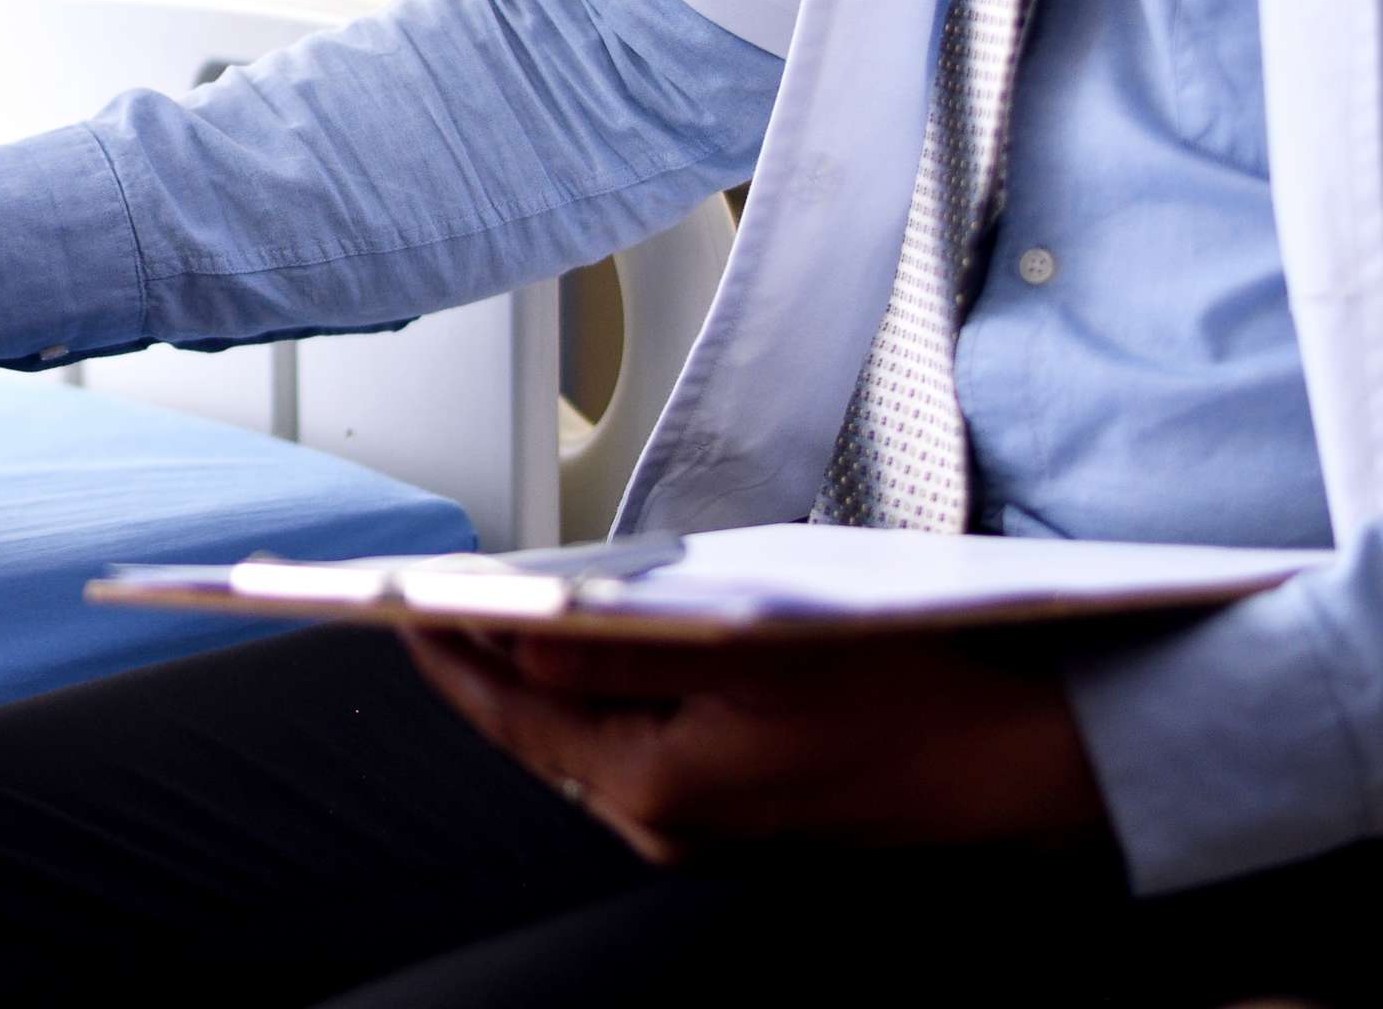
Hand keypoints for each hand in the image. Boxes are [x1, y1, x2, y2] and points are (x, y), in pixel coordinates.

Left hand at [400, 629, 1109, 862]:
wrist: (1027, 759)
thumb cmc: (907, 692)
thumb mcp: (749, 645)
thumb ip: (616, 650)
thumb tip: (517, 637)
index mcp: (658, 786)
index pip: (510, 715)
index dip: (446, 651)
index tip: (392, 600)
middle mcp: (666, 823)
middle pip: (537, 732)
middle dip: (487, 660)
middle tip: (437, 593)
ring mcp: (702, 825)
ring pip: (585, 740)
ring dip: (545, 677)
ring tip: (505, 609)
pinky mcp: (738, 811)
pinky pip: (638, 748)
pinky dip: (606, 697)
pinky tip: (605, 651)